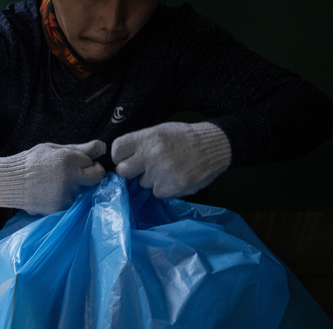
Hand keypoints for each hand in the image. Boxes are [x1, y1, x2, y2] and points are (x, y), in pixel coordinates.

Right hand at [0, 141, 105, 213]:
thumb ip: (81, 149)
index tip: (80, 165)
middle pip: (96, 180)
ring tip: (55, 183)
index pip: (96, 167)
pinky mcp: (58, 209)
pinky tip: (50, 192)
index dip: (89, 165)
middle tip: (74, 174)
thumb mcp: (55, 149)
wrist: (9, 182)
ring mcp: (65, 196)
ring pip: (82, 192)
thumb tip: (103, 148)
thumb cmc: (31, 161)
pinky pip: (70, 203)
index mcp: (70, 161)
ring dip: (75, 188)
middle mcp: (71, 180)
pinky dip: (64, 198)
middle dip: (89, 176)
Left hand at [111, 122, 231, 197]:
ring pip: (142, 183)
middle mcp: (151, 154)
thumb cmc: (184, 138)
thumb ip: (140, 144)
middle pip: (123, 171)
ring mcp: (161, 172)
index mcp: (147, 138)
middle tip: (145, 168)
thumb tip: (121, 160)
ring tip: (169, 168)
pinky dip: (165, 188)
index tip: (127, 158)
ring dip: (152, 180)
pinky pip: (157, 192)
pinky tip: (176, 177)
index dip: (119, 156)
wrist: (215, 146)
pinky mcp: (171, 187)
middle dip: (131, 171)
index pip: (117, 149)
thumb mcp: (160, 131)